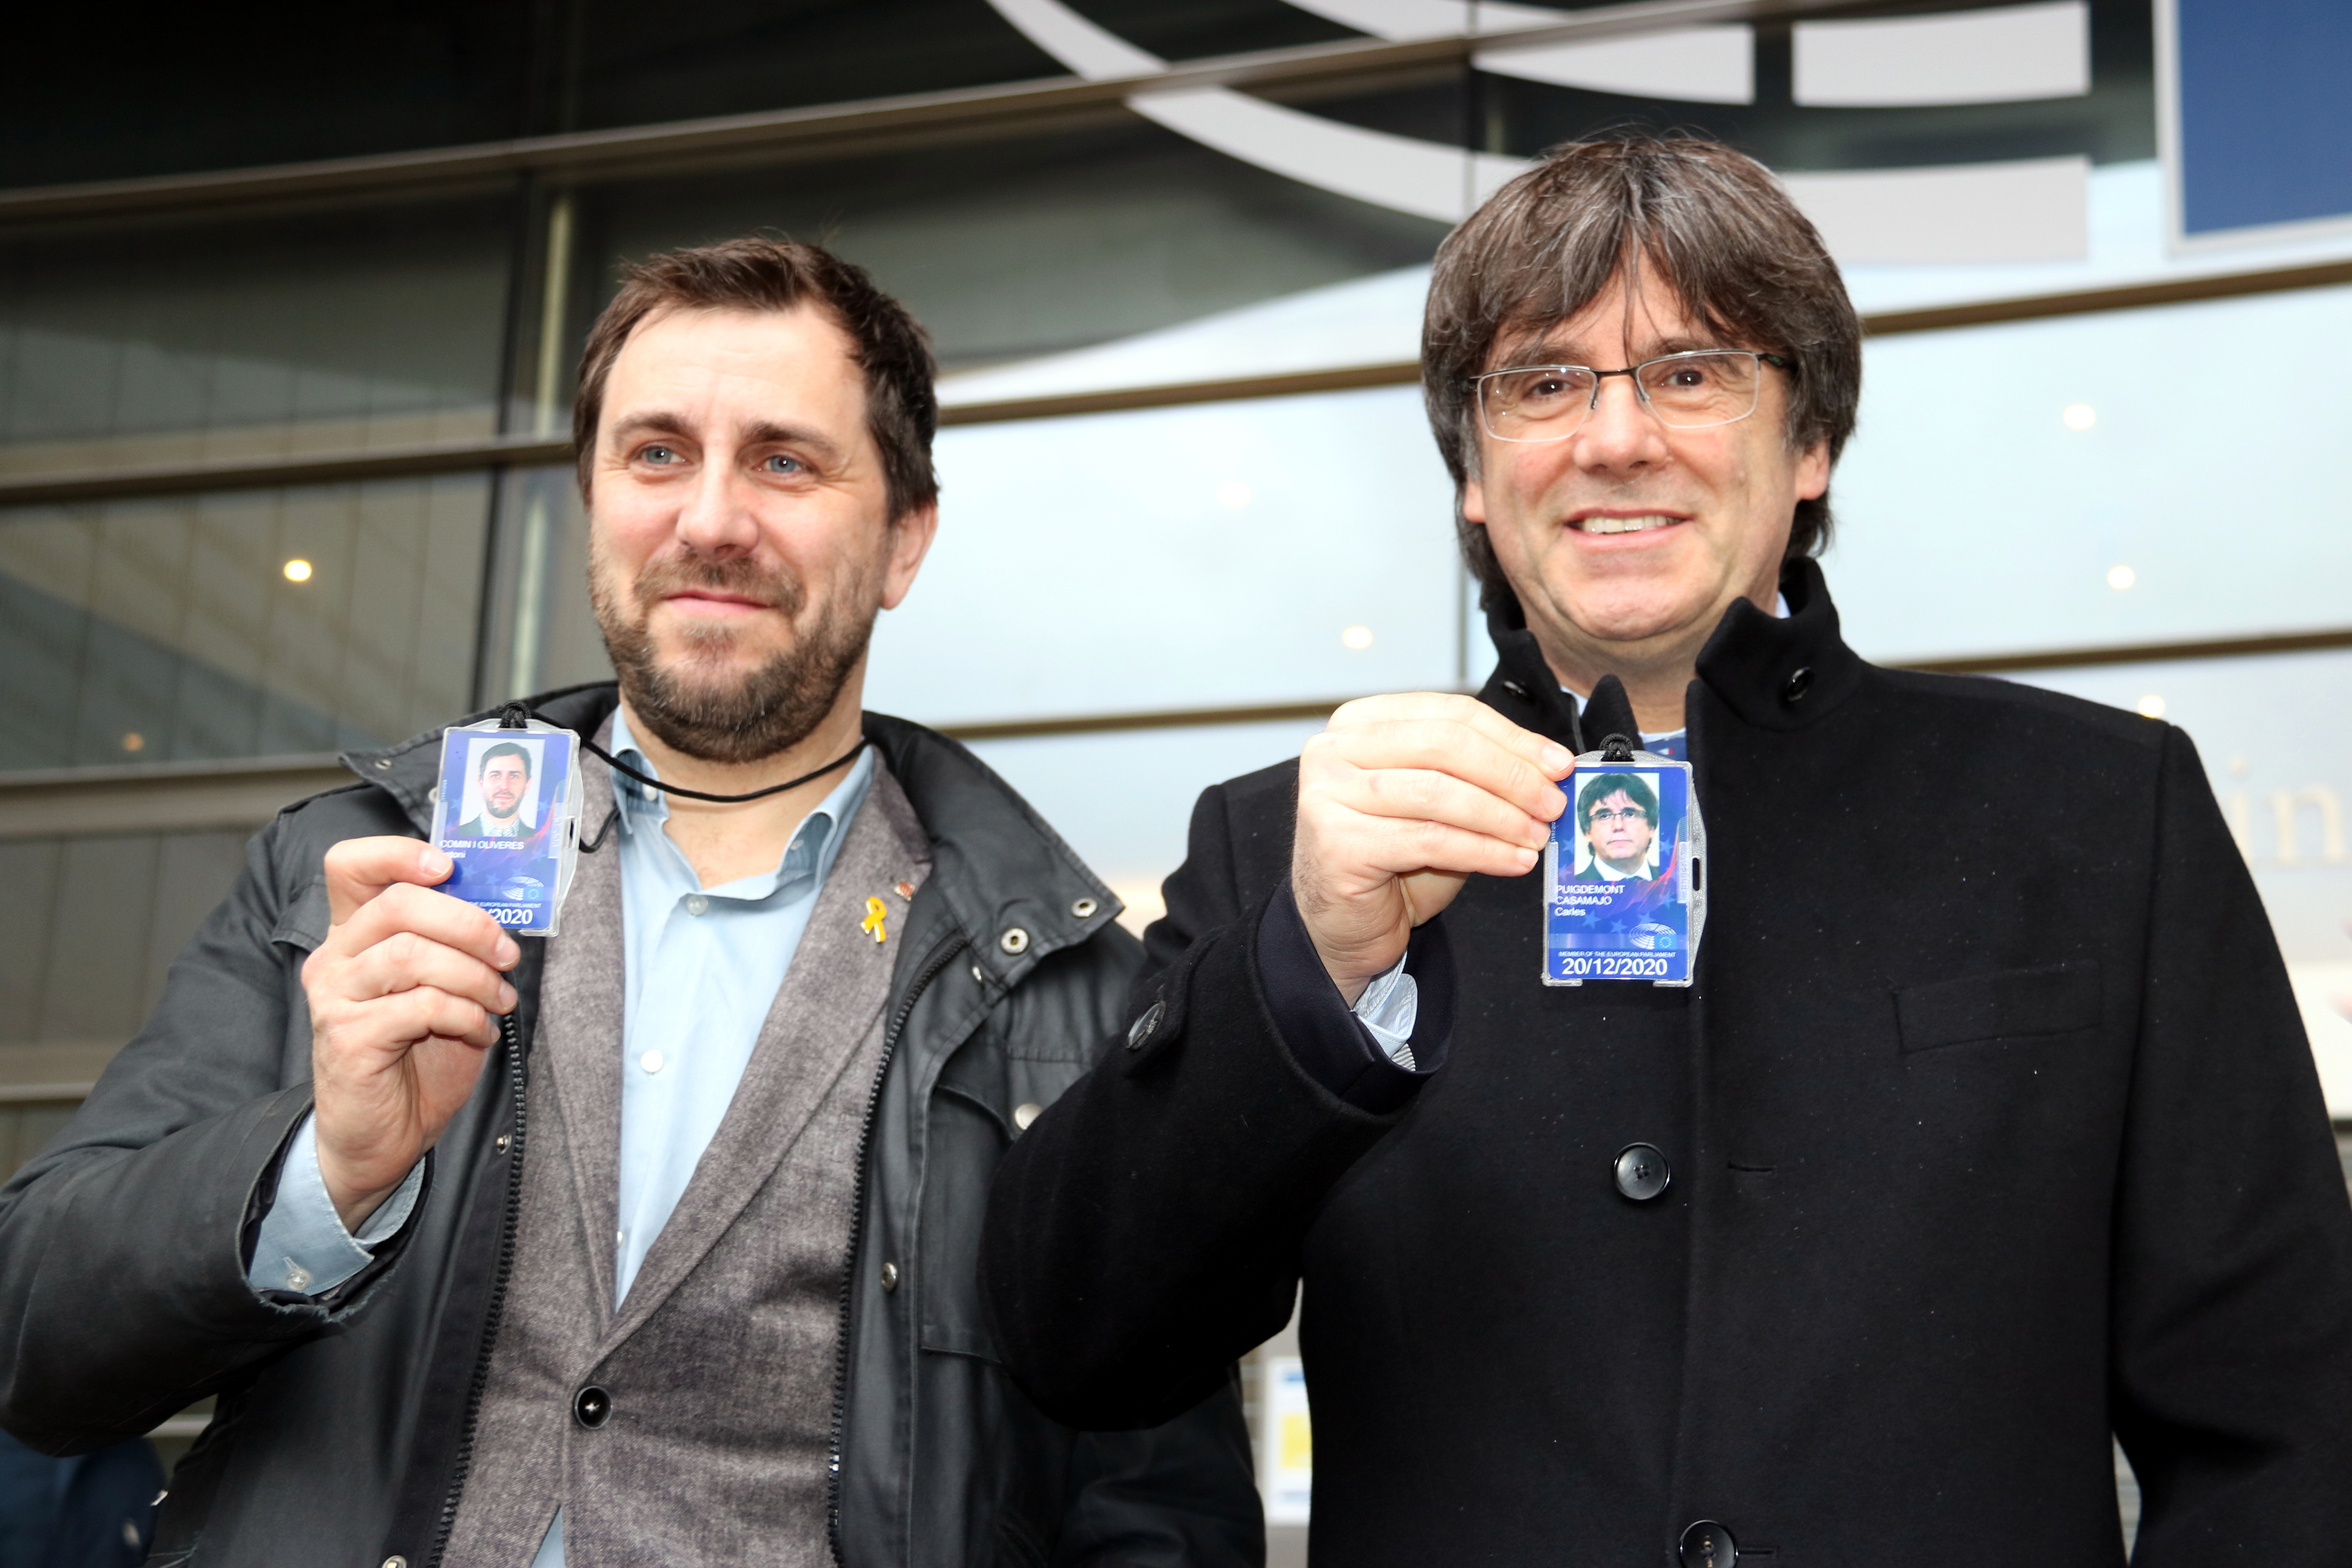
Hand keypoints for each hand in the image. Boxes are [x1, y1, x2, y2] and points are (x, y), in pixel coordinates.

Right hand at [302, 838, 519, 1228]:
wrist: (385, 1135)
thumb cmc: (417, 1057)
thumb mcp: (442, 987)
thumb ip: (452, 945)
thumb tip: (500, 910)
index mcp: (354, 934)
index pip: (350, 866)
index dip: (398, 854)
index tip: (448, 867)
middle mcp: (334, 958)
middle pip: (397, 905)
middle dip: (468, 923)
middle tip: (507, 955)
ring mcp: (335, 997)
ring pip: (411, 954)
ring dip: (474, 975)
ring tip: (499, 1002)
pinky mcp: (348, 1037)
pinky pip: (421, 1005)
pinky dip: (465, 1015)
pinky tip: (479, 1033)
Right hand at [1293, 694, 1571, 1002]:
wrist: (1342, 925)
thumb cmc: (1393, 860)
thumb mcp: (1438, 803)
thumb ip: (1477, 776)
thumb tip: (1549, 766)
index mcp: (1360, 724)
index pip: (1449, 713)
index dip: (1511, 737)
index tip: (1557, 764)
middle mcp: (1335, 750)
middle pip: (1444, 744)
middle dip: (1510, 774)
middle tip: (1552, 803)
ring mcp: (1329, 794)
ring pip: (1438, 792)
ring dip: (1501, 816)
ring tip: (1537, 837)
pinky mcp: (1337, 843)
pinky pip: (1430, 839)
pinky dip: (1483, 851)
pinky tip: (1515, 862)